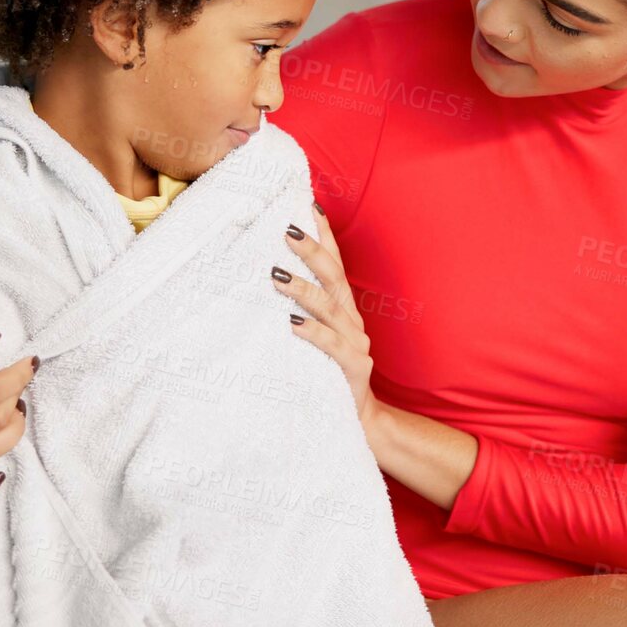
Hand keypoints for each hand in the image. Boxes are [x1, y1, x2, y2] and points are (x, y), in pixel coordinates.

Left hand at [274, 205, 378, 428]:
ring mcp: (357, 344)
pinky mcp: (355, 369)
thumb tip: (268, 281)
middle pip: (334, 278)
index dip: (326, 235)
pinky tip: (292, 323)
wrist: (359, 422)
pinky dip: (312, 332)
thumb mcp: (315, 339)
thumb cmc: (328, 376)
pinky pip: (332, 346)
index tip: (310, 205)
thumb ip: (303, 314)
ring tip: (277, 275)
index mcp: (345, 311)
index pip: (336, 264)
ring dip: (303, 289)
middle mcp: (353, 321)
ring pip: (330, 309)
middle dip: (312, 251)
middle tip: (287, 231)